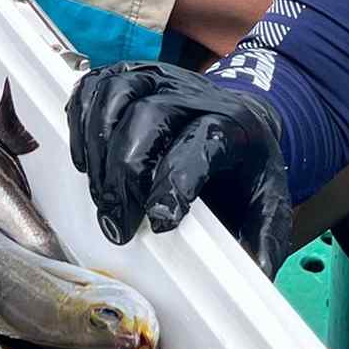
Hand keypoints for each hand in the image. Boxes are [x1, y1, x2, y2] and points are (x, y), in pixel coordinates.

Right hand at [65, 62, 295, 273]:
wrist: (243, 116)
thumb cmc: (245, 167)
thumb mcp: (268, 200)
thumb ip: (265, 238)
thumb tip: (257, 274)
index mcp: (234, 125)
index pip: (198, 145)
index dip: (173, 183)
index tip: (159, 223)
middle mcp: (193, 93)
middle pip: (147, 118)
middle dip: (124, 176)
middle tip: (117, 224)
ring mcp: (156, 79)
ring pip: (114, 97)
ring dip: (97, 150)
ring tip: (99, 196)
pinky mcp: (127, 75)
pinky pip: (91, 87)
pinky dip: (79, 123)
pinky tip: (85, 161)